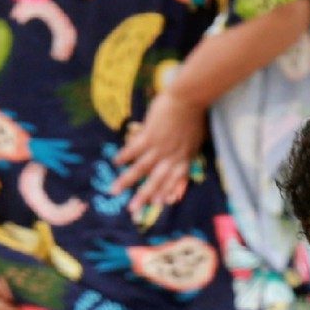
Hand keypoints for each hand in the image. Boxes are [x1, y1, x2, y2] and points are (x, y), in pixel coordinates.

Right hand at [111, 89, 204, 213]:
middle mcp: (171, 158)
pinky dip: (125, 156)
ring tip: (114, 191)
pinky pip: (134, 149)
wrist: (190, 98)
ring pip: (141, 169)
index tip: (158, 204)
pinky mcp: (149, 136)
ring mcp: (159, 148)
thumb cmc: (195, 115)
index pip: (174, 180)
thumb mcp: (196, 139)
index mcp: (184, 159)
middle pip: (155, 181)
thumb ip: (188, 151)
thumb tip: (182, 158)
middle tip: (132, 211)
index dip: (166, 192)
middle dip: (143, 197)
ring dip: (127, 181)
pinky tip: (115, 162)